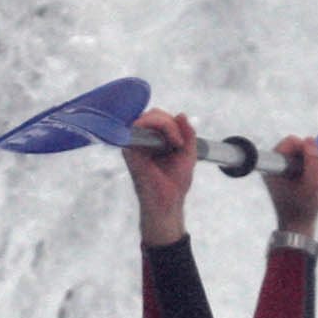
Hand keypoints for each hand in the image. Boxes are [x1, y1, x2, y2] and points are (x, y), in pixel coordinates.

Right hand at [124, 108, 198, 246]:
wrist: (167, 203)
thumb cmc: (175, 183)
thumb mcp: (187, 154)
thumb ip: (188, 134)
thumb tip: (181, 114)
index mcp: (154, 142)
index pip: (159, 119)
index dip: (172, 123)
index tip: (182, 140)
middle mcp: (142, 141)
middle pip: (153, 114)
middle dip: (170, 123)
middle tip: (179, 142)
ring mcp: (134, 144)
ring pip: (148, 117)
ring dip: (167, 125)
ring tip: (176, 144)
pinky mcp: (129, 148)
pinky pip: (139, 126)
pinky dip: (159, 127)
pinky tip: (170, 143)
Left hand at [265, 132, 317, 236]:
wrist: (297, 225)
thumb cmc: (304, 207)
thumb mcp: (313, 184)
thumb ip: (313, 161)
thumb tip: (310, 139)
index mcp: (273, 169)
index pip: (289, 143)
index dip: (304, 147)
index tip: (312, 159)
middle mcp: (272, 167)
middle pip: (292, 145)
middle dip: (307, 153)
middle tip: (314, 170)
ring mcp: (276, 170)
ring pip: (296, 152)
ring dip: (307, 160)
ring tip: (311, 177)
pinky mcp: (282, 173)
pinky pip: (296, 159)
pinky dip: (305, 165)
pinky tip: (308, 178)